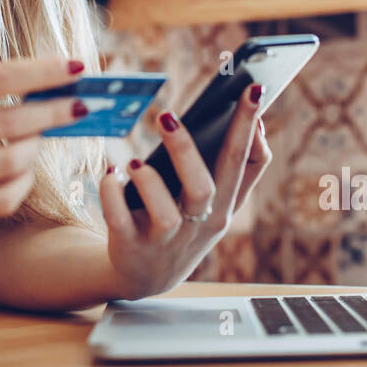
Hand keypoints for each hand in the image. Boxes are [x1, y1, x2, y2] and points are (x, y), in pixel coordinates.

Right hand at [0, 55, 89, 218]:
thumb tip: (35, 90)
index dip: (41, 73)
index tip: (77, 66)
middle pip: (9, 122)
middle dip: (54, 112)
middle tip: (82, 104)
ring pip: (9, 162)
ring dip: (36, 147)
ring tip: (43, 136)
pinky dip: (22, 183)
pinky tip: (27, 169)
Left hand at [98, 82, 272, 300]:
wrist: (143, 276)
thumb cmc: (180, 225)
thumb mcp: (213, 205)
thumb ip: (233, 171)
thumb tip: (255, 124)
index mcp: (225, 206)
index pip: (249, 166)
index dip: (253, 129)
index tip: (253, 90)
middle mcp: (201, 225)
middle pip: (205, 186)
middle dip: (188, 150)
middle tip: (167, 114)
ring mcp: (166, 240)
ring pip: (168, 212)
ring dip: (148, 182)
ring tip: (134, 162)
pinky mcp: (131, 248)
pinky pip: (120, 221)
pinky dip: (112, 195)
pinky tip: (110, 171)